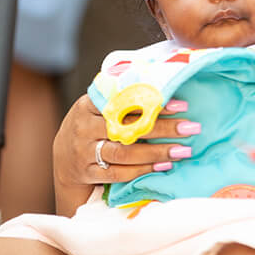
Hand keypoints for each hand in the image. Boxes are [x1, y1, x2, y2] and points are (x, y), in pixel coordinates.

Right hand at [52, 94, 197, 188]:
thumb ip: (119, 97)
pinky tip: (163, 166)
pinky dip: (142, 170)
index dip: (152, 103)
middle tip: (191, 128)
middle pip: (127, 127)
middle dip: (163, 128)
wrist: (63, 159)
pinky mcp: (87, 173)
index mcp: (87, 105)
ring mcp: (83, 151)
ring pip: (124, 152)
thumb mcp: (96, 108)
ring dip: (156, 152)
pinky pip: (118, 173)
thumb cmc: (90, 127)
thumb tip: (160, 81)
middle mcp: (84, 127)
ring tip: (182, 151)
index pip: (123, 101)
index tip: (181, 105)